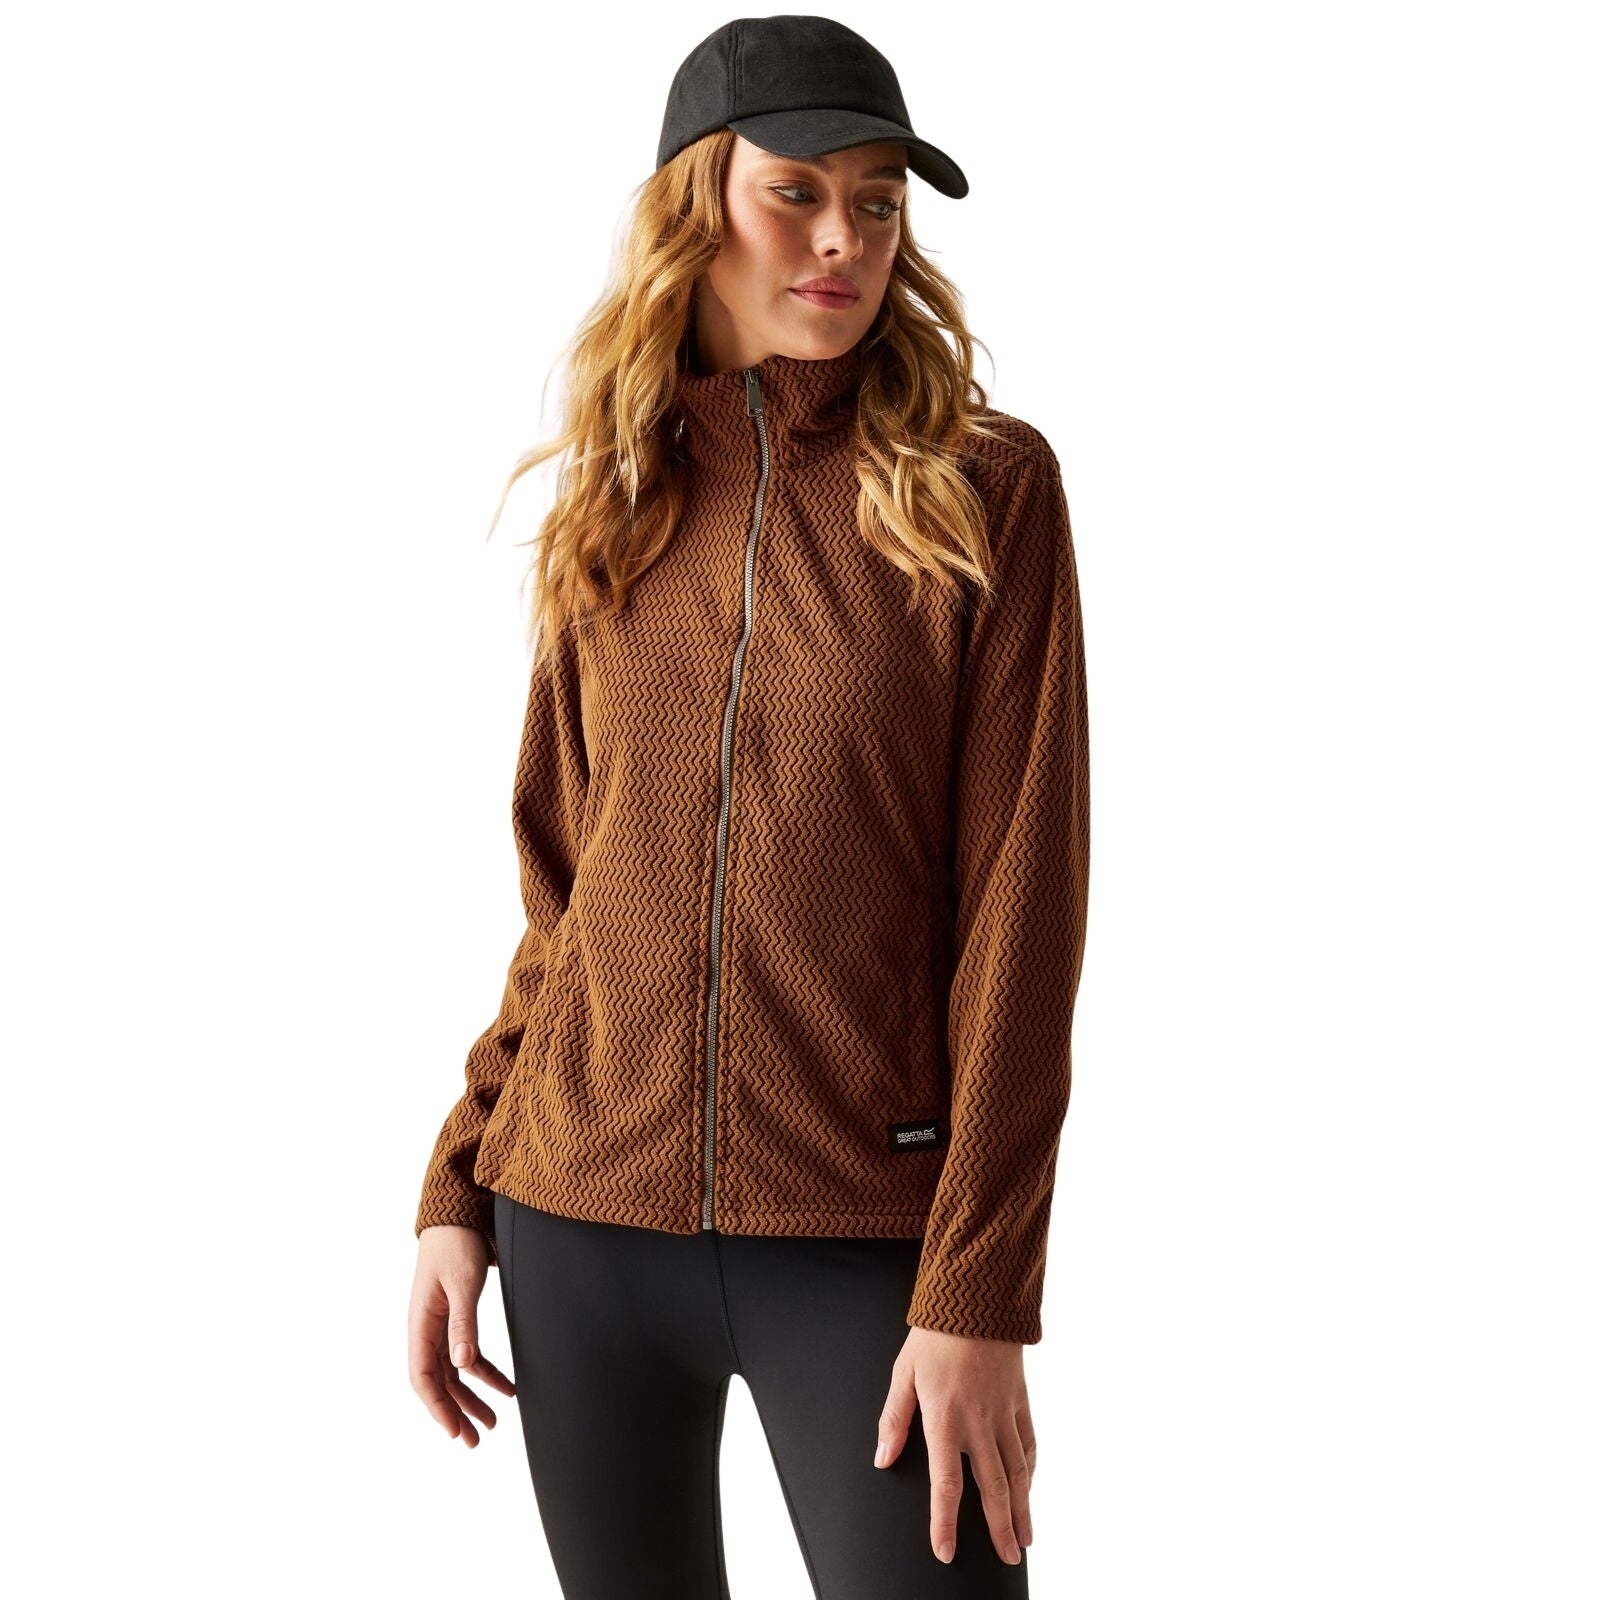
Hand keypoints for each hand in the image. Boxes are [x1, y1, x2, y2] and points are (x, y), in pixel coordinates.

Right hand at [408, 1225, 515, 1446]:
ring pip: (454, 1373)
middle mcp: (426, 1329)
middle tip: (475, 1441)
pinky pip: (468, 1354)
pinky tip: (507, 1387)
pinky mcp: (456, 1318)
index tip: (455, 1432)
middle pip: (438, 1382)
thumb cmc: (456, 1244)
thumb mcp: (462, 1283)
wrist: (457, 1215)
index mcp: (420, 1323)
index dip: (437, 1407)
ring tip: (494, 1423)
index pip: (423, 1377)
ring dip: (471, 1398)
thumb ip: (463, 1322)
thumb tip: (461, 1364)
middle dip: (455, 1413)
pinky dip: (485, 1373)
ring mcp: (440, 1325)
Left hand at [874, 1325, 1034, 1565]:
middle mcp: (978, 1422)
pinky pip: (1028, 1442)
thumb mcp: (904, 1372)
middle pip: (992, 1489)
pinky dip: (1031, 1470)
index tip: (945, 1551)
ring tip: (1025, 1539)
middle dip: (999, 1529)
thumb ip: (894, 1419)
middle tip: (1008, 1559)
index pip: (945, 1484)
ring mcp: (1003, 1412)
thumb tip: (883, 1458)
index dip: (944, 1522)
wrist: (977, 1296)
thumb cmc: (934, 1334)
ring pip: (1017, 1472)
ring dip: (1022, 1509)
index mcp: (944, 1418)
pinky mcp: (1020, 1399)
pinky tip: (1029, 1488)